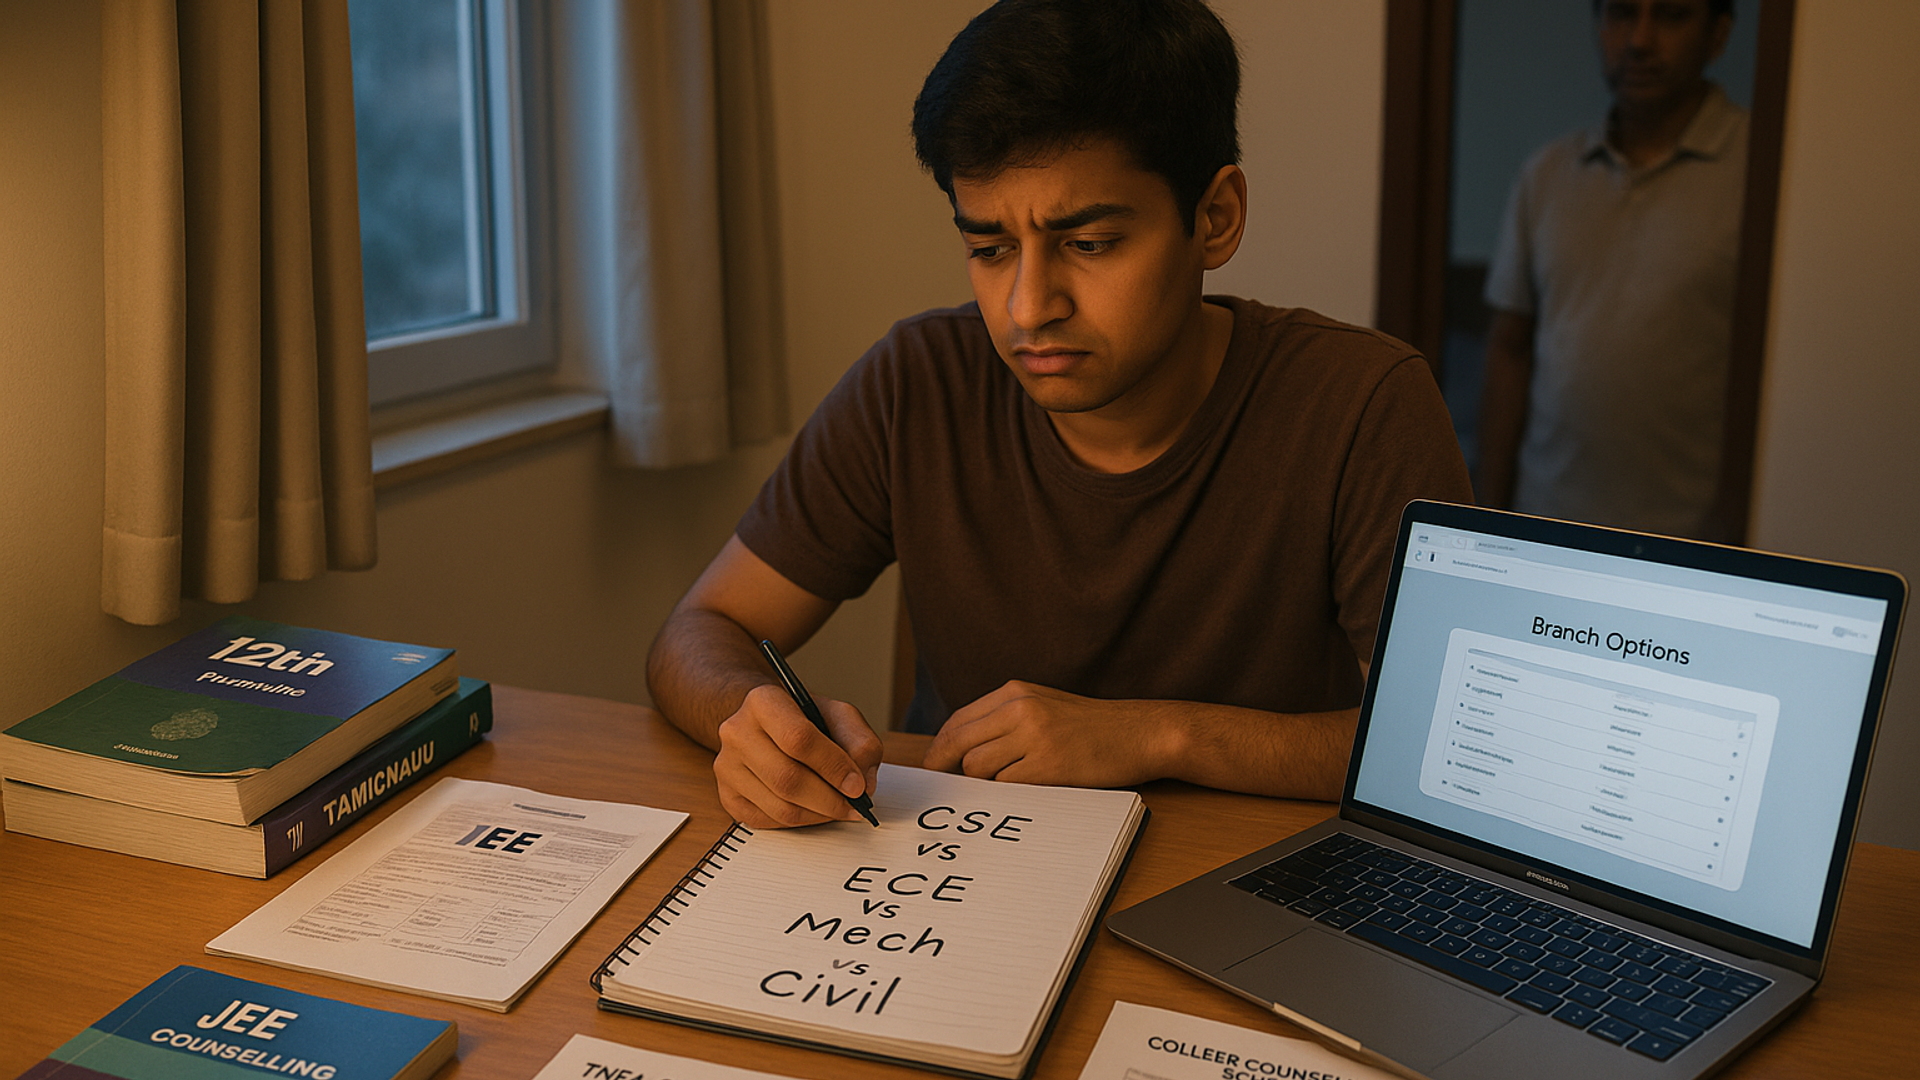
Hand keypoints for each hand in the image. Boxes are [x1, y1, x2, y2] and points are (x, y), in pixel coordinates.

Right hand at [713, 683, 882, 827]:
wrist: (763, 725)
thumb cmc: (802, 719)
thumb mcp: (838, 715)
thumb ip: (860, 742)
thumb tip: (862, 784)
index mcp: (763, 702)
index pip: (798, 739)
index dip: (833, 767)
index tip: (857, 786)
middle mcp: (737, 732)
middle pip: (787, 779)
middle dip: (829, 800)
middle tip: (853, 805)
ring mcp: (727, 766)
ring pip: (779, 807)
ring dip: (817, 815)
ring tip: (837, 808)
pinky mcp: (727, 795)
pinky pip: (767, 821)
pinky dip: (798, 822)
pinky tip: (812, 810)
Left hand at [921, 680, 1172, 787]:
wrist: (1139, 733)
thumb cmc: (1091, 726)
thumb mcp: (1043, 704)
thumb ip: (1004, 718)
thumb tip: (959, 748)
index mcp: (1015, 692)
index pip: (958, 720)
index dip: (941, 747)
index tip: (935, 764)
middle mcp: (1020, 709)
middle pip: (959, 744)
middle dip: (948, 767)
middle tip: (949, 783)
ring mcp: (1033, 737)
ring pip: (977, 767)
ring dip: (985, 781)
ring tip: (1010, 780)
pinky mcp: (1047, 765)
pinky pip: (1005, 786)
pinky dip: (1009, 792)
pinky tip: (1028, 787)